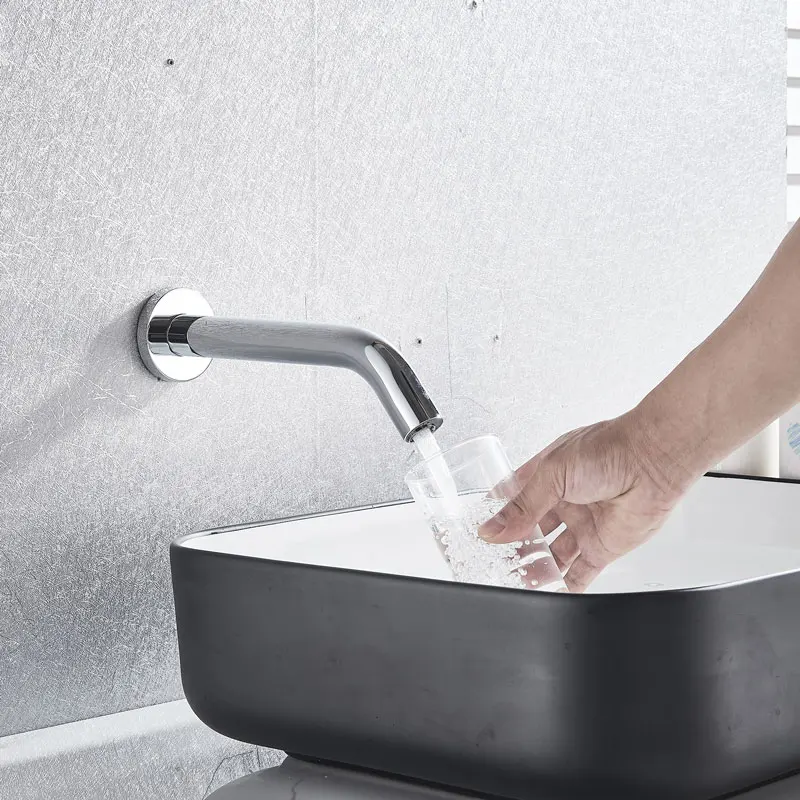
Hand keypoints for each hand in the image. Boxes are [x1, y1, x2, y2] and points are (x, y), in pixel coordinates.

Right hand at [479, 413, 696, 591]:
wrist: (652, 461)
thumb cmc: (609, 450)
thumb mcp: (552, 473)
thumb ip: (522, 506)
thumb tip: (492, 528)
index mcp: (546, 475)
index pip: (513, 500)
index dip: (496, 516)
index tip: (479, 532)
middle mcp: (564, 500)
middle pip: (531, 531)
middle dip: (514, 547)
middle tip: (495, 562)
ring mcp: (582, 524)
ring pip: (552, 554)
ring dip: (535, 568)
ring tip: (515, 580)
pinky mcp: (602, 546)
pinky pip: (580, 572)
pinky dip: (564, 585)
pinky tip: (549, 593)